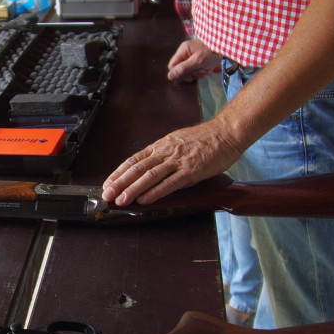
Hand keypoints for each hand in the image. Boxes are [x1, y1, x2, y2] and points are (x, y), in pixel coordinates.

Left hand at [102, 118, 244, 205]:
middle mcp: (166, 152)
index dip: (119, 173)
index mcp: (161, 146)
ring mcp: (178, 161)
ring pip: (150, 176)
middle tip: (107, 195)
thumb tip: (148, 166)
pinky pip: (170, 183)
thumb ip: (163, 154)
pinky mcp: (191, 171)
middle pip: (137, 168)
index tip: (108, 184)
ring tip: (121, 200)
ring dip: (133, 189)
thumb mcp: (177, 142)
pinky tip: (145, 199)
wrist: (227, 133)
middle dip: (120, 183)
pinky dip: (155, 192)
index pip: (134, 160)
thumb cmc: (205, 139)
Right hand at [167, 38, 220, 82]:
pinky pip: (196, 69)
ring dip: (198, 73)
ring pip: (190, 71)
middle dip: (192, 73)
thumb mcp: (197, 61)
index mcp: (183, 50)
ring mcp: (193, 56)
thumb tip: (169, 76)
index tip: (190, 78)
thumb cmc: (211, 52)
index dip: (179, 74)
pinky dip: (203, 71)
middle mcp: (186, 53)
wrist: (226, 46)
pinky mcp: (199, 59)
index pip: (173, 66)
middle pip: (182, 69)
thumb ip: (183, 68)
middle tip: (200, 73)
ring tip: (206, 69)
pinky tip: (208, 69)